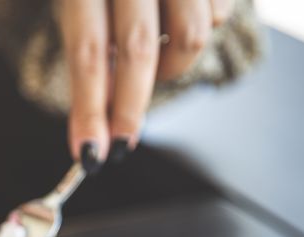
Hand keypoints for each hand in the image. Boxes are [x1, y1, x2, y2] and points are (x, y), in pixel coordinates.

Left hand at [59, 0, 232, 170]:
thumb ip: (84, 40)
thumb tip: (92, 118)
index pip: (89, 53)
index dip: (90, 111)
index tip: (89, 155)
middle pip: (139, 51)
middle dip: (129, 109)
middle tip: (120, 143)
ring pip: (191, 38)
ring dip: (170, 68)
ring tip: (151, 64)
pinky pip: (220, 14)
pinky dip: (201, 30)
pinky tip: (176, 23)